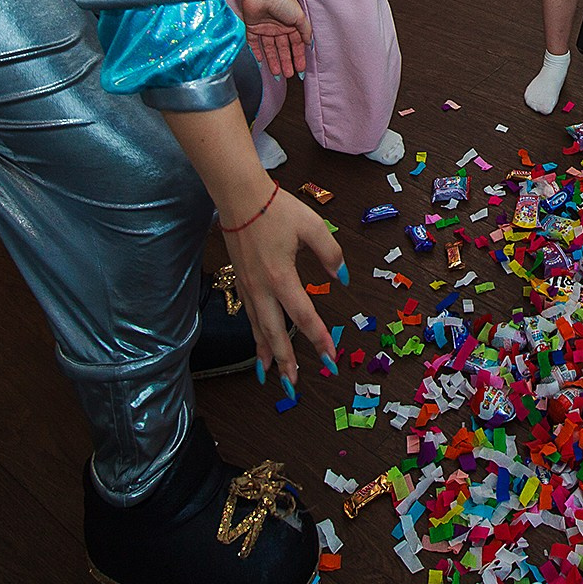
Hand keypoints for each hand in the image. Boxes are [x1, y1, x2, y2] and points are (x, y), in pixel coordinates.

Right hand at [220, 188, 342, 387]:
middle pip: (274, 333)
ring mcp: (248, 287)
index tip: (329, 359)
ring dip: (266, 354)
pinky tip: (258, 345)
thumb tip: (343, 279)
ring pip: (257, 329)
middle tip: (294, 386)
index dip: (318, 340)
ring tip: (272, 376)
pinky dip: (254, 336)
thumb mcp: (312, 226)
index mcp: (282, 277)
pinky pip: (249, 317)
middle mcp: (262, 289)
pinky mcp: (241, 281)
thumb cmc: (276, 209)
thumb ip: (331, 253)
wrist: (239, 197)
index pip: (304, 317)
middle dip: (285, 362)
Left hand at [240, 0, 311, 76]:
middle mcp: (278, 28)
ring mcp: (265, 28)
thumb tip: (310, 44)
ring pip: (269, 49)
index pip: (296, 44)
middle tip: (288, 75)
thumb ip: (306, 32)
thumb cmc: (283, 2)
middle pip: (283, 49)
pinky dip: (256, 53)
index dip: (298, 57)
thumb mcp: (300, 17)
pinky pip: (253, 43)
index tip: (300, 69)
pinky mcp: (252, 28)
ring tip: (277, 74)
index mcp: (291, 25)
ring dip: (273, 61)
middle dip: (286, 62)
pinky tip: (260, 62)